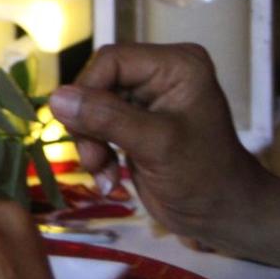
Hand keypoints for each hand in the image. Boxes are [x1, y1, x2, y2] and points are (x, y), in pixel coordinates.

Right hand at [49, 44, 279, 257]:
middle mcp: (160, 74)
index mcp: (175, 65)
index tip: (76, 128)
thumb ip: (106, 118)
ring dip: (91, 142)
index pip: (112, 60)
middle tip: (93, 159)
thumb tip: (55, 98)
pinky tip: (109, 177)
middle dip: (90, 124)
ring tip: (103, 172)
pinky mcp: (136, 122)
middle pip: (98, 83)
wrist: (224, 218)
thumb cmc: (203, 177)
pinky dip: (97, 152)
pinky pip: (99, 125)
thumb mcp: (155, 145)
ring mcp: (148, 99)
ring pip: (92, 106)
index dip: (87, 90)